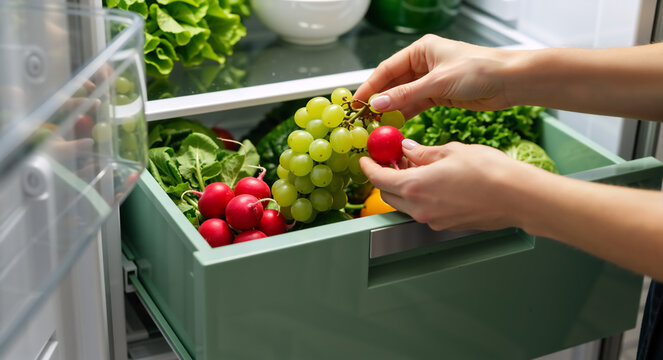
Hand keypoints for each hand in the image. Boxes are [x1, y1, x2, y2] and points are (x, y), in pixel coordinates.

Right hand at [354, 34, 513, 118]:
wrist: (509, 81)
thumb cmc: (478, 70)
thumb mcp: (437, 82)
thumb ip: (406, 95)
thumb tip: (378, 104)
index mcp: (421, 50)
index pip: (387, 69)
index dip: (370, 86)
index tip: (356, 103)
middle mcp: (424, 63)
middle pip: (393, 84)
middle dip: (379, 101)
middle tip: (363, 118)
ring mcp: (431, 80)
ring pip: (404, 96)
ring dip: (391, 110)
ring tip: (376, 126)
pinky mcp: (440, 96)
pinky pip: (416, 105)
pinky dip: (406, 115)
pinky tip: (395, 125)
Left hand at [359, 139, 538, 230]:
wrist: (518, 197)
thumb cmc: (489, 171)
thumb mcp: (451, 151)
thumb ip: (423, 152)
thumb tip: (407, 149)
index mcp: (414, 187)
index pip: (378, 178)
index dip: (369, 167)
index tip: (366, 158)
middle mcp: (419, 209)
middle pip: (388, 194)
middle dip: (385, 176)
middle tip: (391, 159)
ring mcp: (432, 220)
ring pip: (405, 204)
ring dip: (403, 187)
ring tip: (415, 167)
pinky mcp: (446, 225)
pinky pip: (423, 210)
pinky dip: (419, 196)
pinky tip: (432, 181)